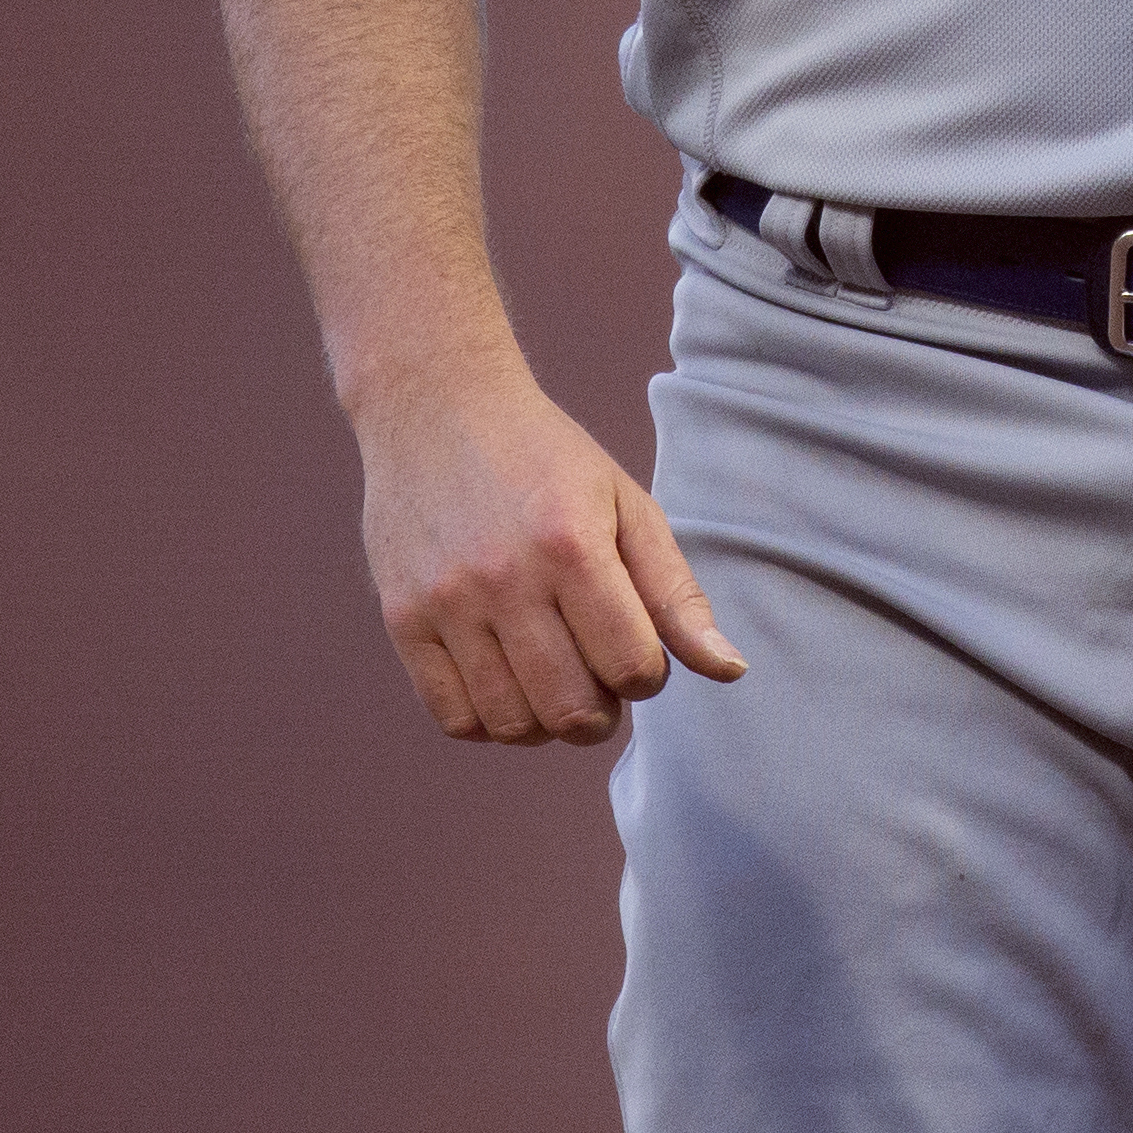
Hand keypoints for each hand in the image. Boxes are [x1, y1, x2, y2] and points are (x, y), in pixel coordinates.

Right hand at [354, 369, 741, 742]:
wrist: (437, 408)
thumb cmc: (549, 460)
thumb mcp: (627, 506)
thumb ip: (677, 594)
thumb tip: (730, 670)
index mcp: (573, 545)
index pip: (632, 668)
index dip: (648, 677)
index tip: (637, 651)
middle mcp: (505, 578)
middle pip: (571, 710)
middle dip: (603, 713)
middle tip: (599, 678)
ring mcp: (446, 602)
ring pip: (511, 725)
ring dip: (547, 723)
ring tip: (554, 681)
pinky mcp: (402, 618)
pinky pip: (453, 718)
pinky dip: (489, 722)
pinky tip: (507, 683)